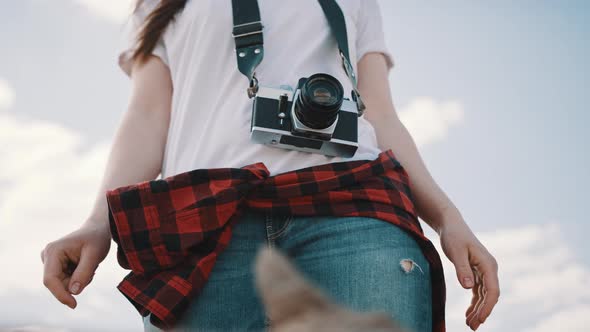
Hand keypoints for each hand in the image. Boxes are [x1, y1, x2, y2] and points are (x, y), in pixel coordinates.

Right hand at [40, 220, 110, 308]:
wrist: (98, 230)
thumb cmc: (96, 239)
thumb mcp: (94, 255)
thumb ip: (83, 273)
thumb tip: (73, 292)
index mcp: (53, 251)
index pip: (50, 280)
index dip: (60, 295)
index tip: (74, 304)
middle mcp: (47, 257)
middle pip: (58, 284)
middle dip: (76, 283)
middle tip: (92, 270)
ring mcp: (51, 262)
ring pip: (64, 285)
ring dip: (79, 281)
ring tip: (89, 265)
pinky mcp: (56, 266)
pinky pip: (67, 282)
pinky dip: (79, 279)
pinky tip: (85, 266)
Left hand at [438, 211, 499, 330]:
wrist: (451, 225)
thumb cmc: (453, 236)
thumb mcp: (456, 251)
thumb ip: (462, 269)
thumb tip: (468, 288)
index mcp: (488, 264)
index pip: (492, 290)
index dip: (487, 306)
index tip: (480, 319)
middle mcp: (489, 269)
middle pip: (489, 295)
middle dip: (482, 312)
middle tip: (472, 326)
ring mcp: (483, 271)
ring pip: (484, 295)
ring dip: (478, 310)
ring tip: (470, 324)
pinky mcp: (475, 272)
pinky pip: (478, 291)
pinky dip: (474, 303)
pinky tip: (469, 313)